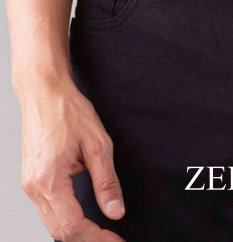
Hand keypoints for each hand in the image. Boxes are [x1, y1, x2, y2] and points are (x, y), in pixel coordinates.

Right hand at [15, 73, 125, 240]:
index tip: (116, 241)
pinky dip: (67, 219)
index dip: (97, 239)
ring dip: (77, 232)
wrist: (44, 92)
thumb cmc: (69, 111)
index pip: (72, 227)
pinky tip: (85, 218)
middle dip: (88, 240)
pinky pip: (48, 210)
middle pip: (59, 232)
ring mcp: (29, 185)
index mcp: (49, 180)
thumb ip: (106, 181)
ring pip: (52, 224)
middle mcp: (34, 188)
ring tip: (102, 233)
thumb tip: (115, 211)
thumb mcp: (98, 144)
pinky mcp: (31, 179)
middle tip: (112, 240)